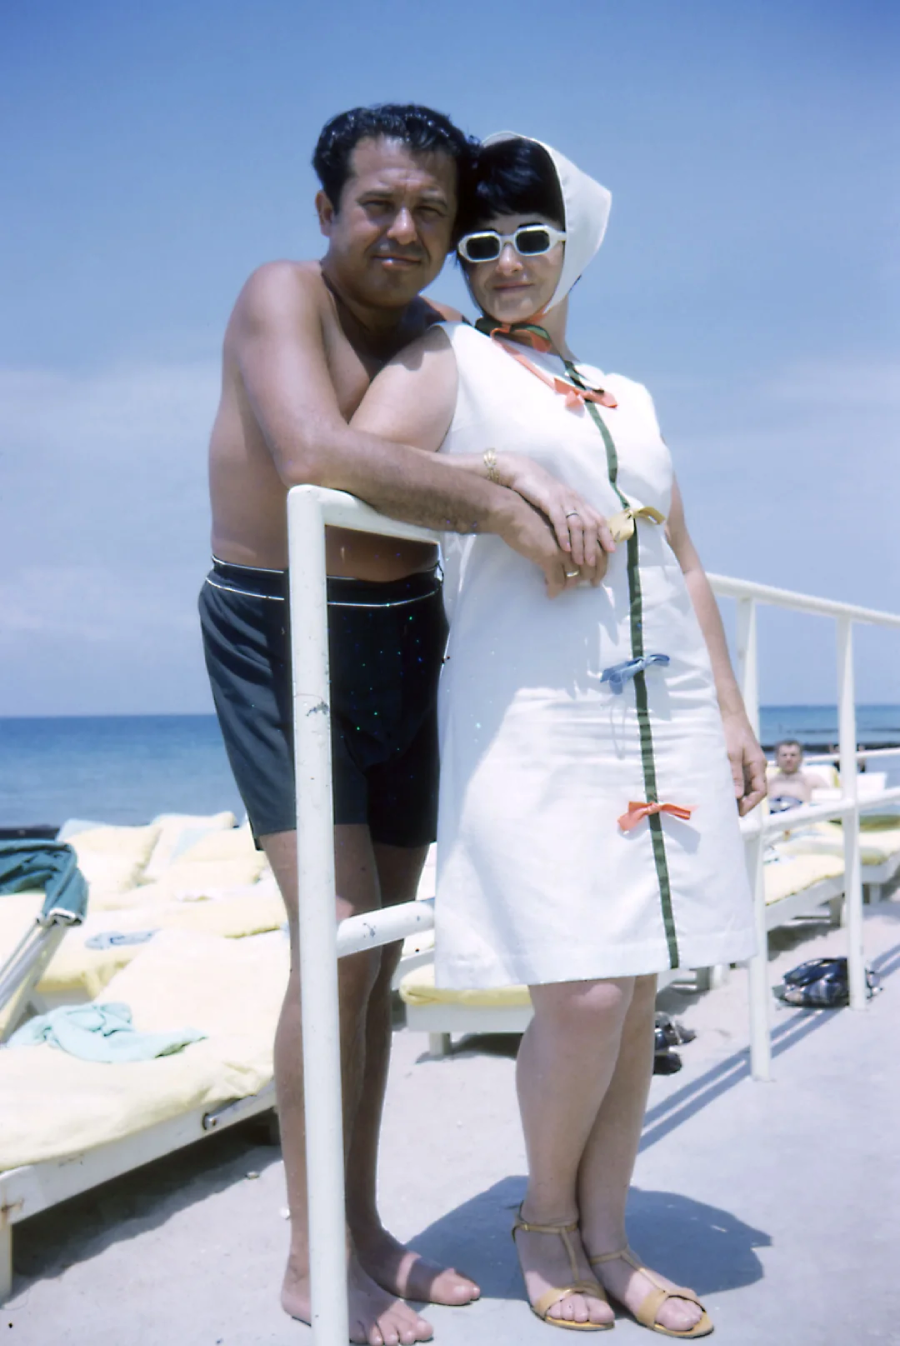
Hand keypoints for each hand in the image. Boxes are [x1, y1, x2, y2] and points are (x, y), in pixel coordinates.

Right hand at [495, 453, 615, 584]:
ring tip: (580, 561)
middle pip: (591, 524)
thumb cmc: (540, 492)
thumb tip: (576, 538)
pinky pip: (559, 520)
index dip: (606, 534)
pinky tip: (564, 548)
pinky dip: (564, 535)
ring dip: (580, 544)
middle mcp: (575, 500)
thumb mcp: (560, 503)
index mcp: (579, 502)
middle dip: (593, 545)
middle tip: (592, 563)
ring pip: (578, 524)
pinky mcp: (549, 501)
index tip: (611, 551)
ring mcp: (563, 500)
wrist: (523, 473)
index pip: (598, 519)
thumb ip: (569, 517)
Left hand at [723, 713, 766, 815]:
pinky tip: (726, 791)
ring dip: (741, 795)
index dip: (751, 803)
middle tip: (731, 812)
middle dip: (746, 802)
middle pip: (756, 790)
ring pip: (749, 785)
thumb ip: (735, 775)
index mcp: (758, 765)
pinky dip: (737, 786)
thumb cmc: (731, 732)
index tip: (739, 811)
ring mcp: (751, 764)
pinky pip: (743, 778)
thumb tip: (738, 796)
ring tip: (728, 805)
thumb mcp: (731, 755)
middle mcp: (757, 766)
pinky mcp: (743, 761)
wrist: (730, 715)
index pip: (761, 790)